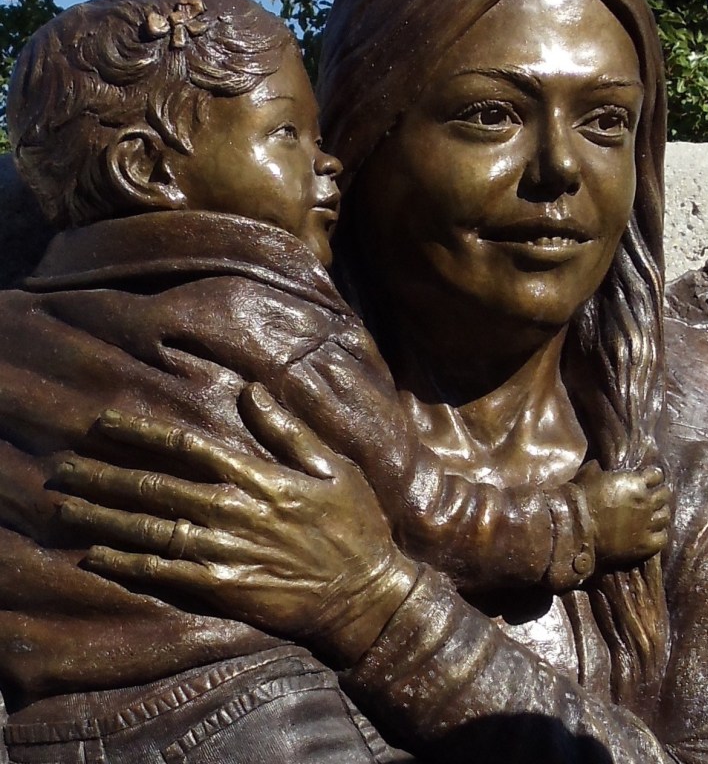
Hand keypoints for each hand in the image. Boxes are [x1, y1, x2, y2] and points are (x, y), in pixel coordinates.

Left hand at [52, 384, 418, 664]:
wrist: (364, 595)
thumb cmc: (353, 525)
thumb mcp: (333, 467)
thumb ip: (287, 430)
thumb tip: (251, 391)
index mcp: (257, 477)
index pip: (186, 445)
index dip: (142, 432)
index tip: (105, 423)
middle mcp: (232, 511)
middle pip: (155, 486)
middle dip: (105, 474)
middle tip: (63, 467)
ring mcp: (223, 551)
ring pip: (149, 528)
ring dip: (103, 516)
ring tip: (65, 506)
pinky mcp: (221, 587)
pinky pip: (163, 573)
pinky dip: (126, 562)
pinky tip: (95, 555)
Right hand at [578, 462, 670, 567]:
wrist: (577, 528)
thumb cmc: (580, 499)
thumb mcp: (589, 475)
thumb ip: (599, 469)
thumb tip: (598, 465)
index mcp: (634, 482)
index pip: (656, 475)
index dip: (652, 477)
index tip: (647, 480)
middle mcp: (645, 501)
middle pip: (665, 494)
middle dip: (659, 494)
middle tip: (652, 498)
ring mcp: (647, 523)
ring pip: (665, 516)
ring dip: (660, 514)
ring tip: (653, 516)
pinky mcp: (645, 544)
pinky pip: (662, 537)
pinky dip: (658, 534)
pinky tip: (651, 534)